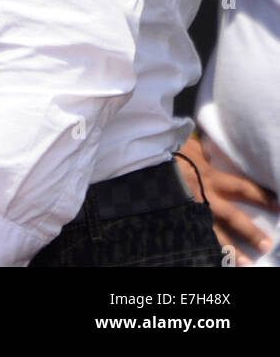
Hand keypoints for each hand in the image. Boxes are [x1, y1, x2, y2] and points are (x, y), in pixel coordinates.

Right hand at [178, 133, 278, 264]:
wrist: (142, 158)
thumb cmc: (166, 148)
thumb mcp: (188, 145)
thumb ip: (202, 152)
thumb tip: (211, 151)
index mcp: (210, 176)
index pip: (243, 187)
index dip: (262, 196)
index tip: (277, 205)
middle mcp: (205, 196)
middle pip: (233, 217)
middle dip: (251, 231)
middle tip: (268, 245)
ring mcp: (190, 208)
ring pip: (215, 232)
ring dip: (231, 249)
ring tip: (246, 263)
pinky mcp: (176, 215)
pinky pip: (192, 234)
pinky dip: (202, 246)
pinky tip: (212, 258)